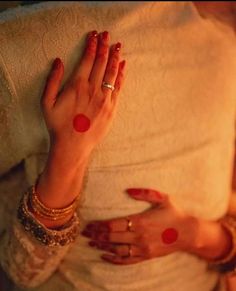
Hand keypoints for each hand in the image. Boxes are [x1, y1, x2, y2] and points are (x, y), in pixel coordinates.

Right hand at [41, 30, 125, 163]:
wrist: (73, 145)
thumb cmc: (58, 125)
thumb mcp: (46, 102)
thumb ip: (52, 80)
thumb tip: (58, 61)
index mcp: (77, 85)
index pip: (87, 59)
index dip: (92, 45)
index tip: (94, 35)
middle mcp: (93, 89)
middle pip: (101, 63)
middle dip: (104, 46)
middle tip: (107, 35)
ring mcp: (105, 99)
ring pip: (112, 73)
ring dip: (115, 57)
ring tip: (117, 46)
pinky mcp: (112, 108)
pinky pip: (119, 88)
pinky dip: (122, 75)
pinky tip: (123, 66)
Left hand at [82, 188, 196, 264]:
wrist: (188, 233)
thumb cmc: (174, 213)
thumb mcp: (162, 198)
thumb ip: (145, 193)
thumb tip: (127, 190)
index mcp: (140, 221)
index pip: (113, 225)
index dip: (99, 226)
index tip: (89, 225)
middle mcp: (138, 236)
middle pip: (112, 237)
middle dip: (97, 235)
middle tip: (84, 233)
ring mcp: (142, 248)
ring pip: (117, 249)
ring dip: (102, 247)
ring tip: (90, 244)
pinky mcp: (146, 256)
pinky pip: (127, 260)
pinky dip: (114, 259)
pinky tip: (105, 256)